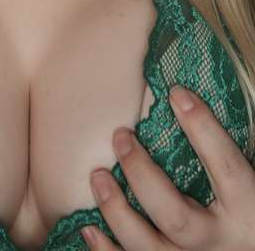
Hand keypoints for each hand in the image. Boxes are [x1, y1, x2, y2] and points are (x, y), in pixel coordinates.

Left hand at [81, 85, 254, 249]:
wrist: (246, 250)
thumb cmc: (243, 210)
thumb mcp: (247, 182)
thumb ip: (219, 154)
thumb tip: (184, 99)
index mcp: (246, 208)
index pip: (225, 165)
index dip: (202, 128)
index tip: (176, 93)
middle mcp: (219, 242)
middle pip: (175, 215)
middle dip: (141, 174)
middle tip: (120, 136)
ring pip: (147, 247)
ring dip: (116, 211)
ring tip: (97, 176)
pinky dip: (105, 250)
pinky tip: (88, 225)